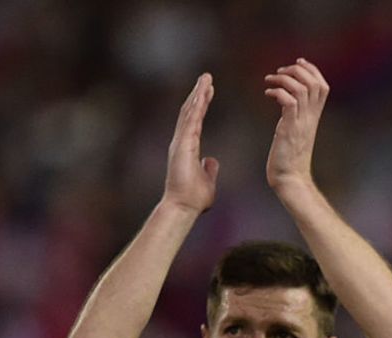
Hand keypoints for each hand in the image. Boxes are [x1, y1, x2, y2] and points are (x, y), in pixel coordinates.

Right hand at [162, 73, 218, 213]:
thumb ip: (209, 169)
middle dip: (199, 93)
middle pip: (191, 111)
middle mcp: (182, 141)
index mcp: (188, 147)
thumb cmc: (193, 198)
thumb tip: (211, 160)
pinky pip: (190, 122)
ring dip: (198, 95)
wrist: (183, 207)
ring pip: (190, 112)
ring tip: (206, 79)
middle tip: (206, 77)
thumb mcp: (207, 180)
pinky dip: (196, 107)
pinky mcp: (182, 145)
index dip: (202, 104)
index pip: (196, 120)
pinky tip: (202, 95)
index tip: (208, 91)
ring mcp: (180, 142)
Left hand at [265, 59, 328, 193]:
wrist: (290, 179)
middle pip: (315, 83)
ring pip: (302, 89)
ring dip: (285, 79)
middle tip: (280, 72)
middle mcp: (310, 117)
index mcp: (314, 117)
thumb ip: (295, 116)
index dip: (312, 70)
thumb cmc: (289, 159)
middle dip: (297, 70)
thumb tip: (287, 102)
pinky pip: (288, 102)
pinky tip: (267, 94)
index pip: (323, 86)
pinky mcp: (289, 129)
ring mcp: (301, 123)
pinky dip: (277, 92)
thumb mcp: (295, 131)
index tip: (297, 63)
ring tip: (270, 80)